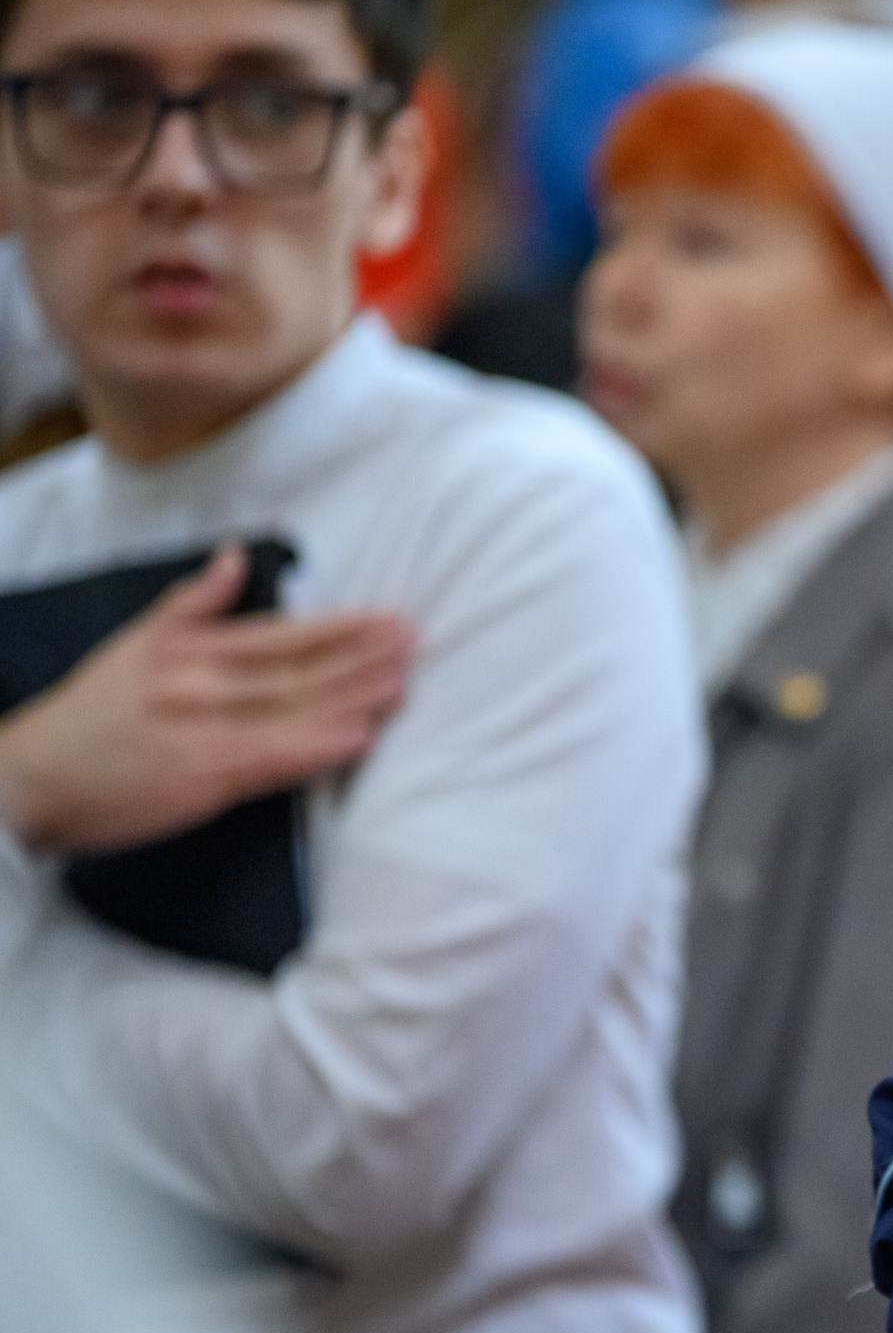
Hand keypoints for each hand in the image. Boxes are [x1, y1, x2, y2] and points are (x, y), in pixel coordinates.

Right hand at [0, 542, 412, 851]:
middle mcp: (196, 683)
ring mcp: (198, 730)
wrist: (33, 776)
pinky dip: (315, 746)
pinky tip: (356, 737)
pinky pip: (268, 759)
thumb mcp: (135, 642)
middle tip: (414, 643)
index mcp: (188, 648)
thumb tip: (234, 555)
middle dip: (360, 658)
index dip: (340, 627)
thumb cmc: (94, 713)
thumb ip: (194, 602)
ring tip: (403, 683)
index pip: (281, 634)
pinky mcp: (197, 777)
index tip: (390, 619)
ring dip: (352, 697)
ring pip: (290, 711)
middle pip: (295, 670)